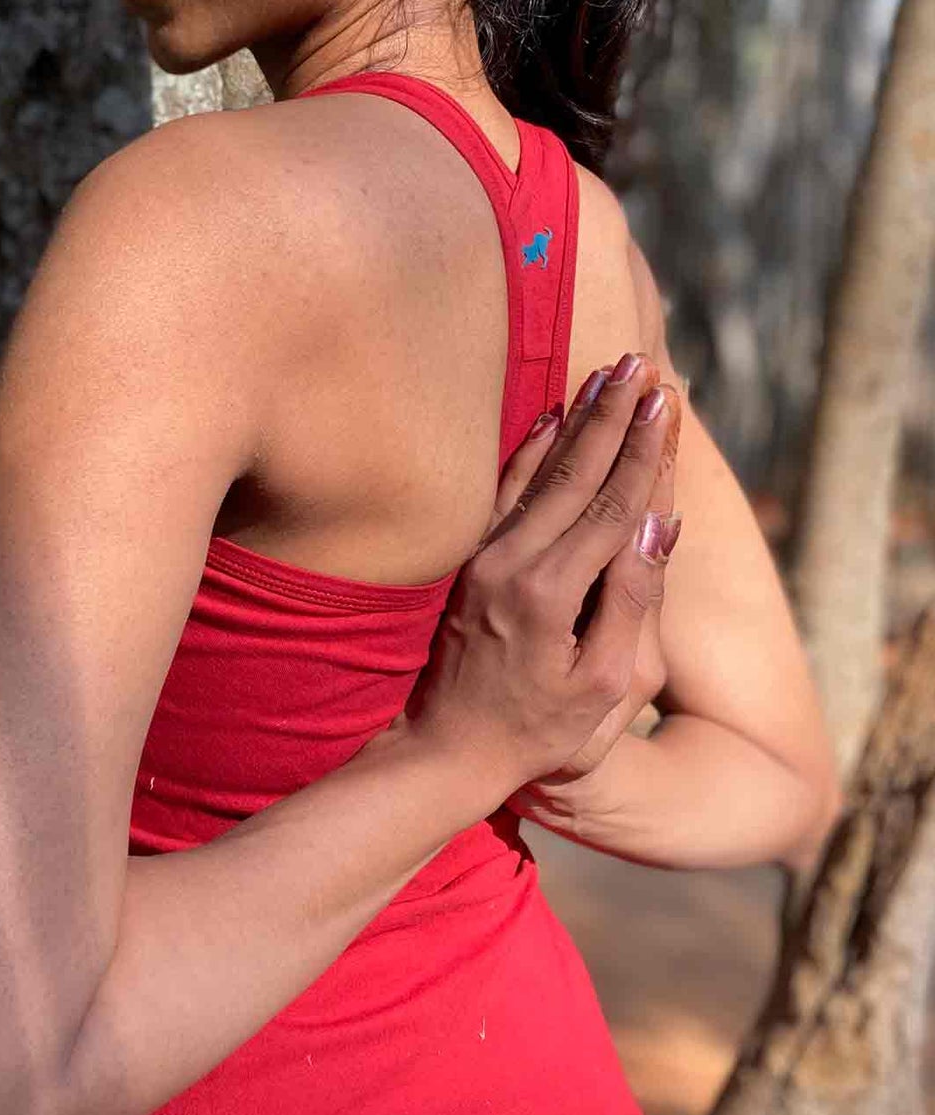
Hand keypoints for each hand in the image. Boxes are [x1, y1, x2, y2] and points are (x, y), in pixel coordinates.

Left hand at [391, 355, 682, 815]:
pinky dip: (531, 451)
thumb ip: (632, 598)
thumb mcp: (604, 684)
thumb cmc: (538, 730)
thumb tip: (662, 522)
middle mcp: (514, 562)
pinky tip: (550, 419)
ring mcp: (486, 558)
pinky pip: (504, 491)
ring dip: (578, 420)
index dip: (645, 451)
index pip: (614, 506)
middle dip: (615, 416)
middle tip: (644, 366)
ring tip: (607, 373)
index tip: (667, 402)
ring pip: (541, 472)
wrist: (447, 747)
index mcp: (553, 593)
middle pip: (578, 473)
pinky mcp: (470, 561)